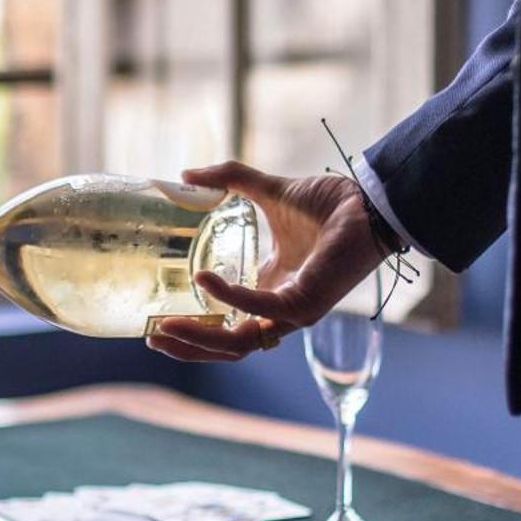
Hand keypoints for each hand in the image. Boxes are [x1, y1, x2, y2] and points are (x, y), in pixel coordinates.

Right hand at [145, 161, 386, 363]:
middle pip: (227, 346)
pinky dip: (229, 298)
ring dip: (199, 340)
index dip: (193, 330)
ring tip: (165, 327)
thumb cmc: (329, 202)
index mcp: (270, 288)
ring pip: (239, 343)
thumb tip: (186, 173)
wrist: (367, 201)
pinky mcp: (304, 302)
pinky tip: (204, 279)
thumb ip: (228, 180)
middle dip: (188, 347)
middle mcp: (280, 307)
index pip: (227, 325)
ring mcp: (293, 311)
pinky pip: (258, 309)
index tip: (157, 322)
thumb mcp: (267, 190)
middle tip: (153, 337)